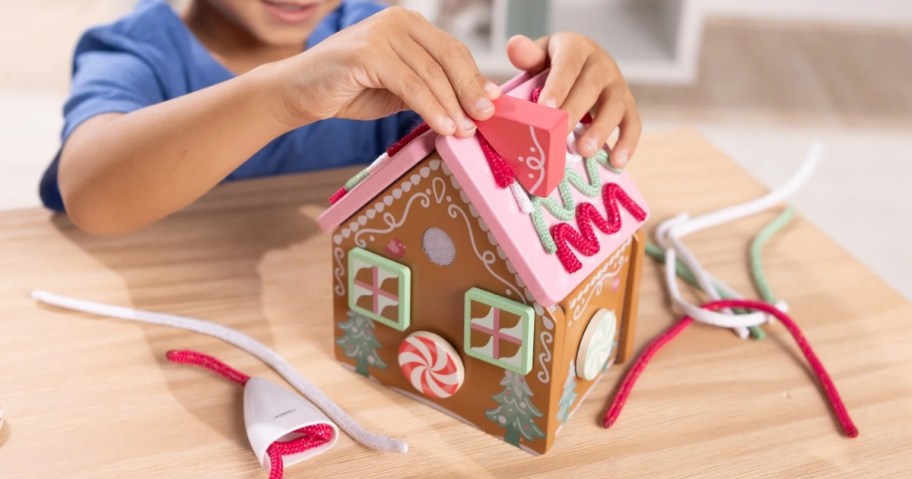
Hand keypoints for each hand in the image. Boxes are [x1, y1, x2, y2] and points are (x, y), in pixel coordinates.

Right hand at [278, 7, 500, 137]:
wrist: (300, 92)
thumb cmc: (350, 90)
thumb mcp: (399, 89)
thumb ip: (430, 89)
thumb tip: (472, 106)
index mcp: (409, 25)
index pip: (452, 50)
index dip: (475, 78)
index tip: (492, 104)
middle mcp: (397, 21)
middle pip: (448, 57)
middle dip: (470, 90)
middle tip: (486, 118)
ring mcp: (381, 33)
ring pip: (431, 73)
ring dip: (452, 106)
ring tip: (464, 131)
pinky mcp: (366, 52)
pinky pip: (410, 84)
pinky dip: (431, 107)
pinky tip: (443, 126)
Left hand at [507, 33, 640, 167]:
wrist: (583, 62)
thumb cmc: (555, 64)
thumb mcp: (540, 54)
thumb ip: (528, 54)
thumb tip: (514, 46)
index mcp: (576, 48)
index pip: (567, 66)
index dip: (557, 87)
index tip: (546, 108)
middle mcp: (601, 64)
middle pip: (590, 88)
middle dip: (574, 112)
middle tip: (559, 134)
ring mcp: (617, 85)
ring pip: (614, 106)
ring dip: (600, 130)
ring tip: (584, 151)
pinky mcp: (628, 105)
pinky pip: (633, 124)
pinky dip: (627, 143)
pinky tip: (616, 162)